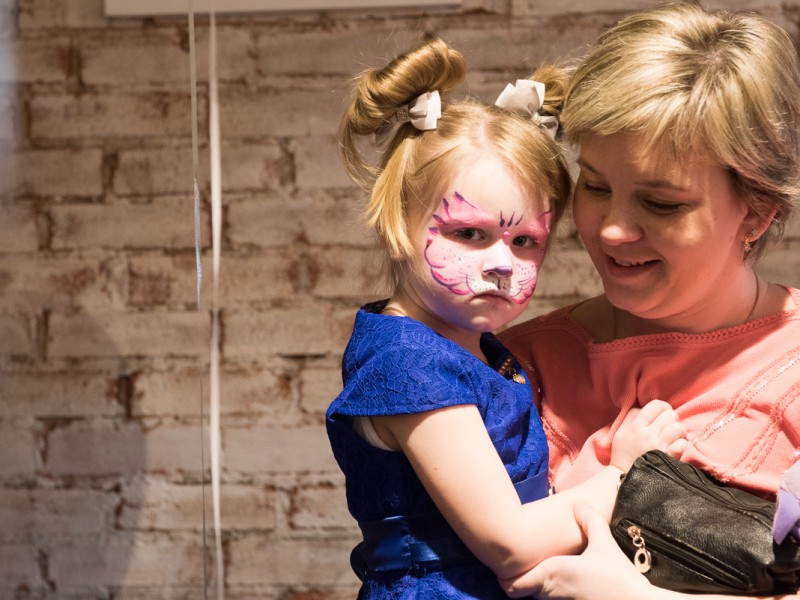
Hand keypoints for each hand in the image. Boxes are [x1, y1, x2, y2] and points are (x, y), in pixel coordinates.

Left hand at [499, 503, 658, 599]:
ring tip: (541, 569)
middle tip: (522, 562)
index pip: (512, 586)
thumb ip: (589, 521)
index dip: (505, 577)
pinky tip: (564, 582)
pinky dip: (552, 594)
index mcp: (554, 573)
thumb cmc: (619, 578)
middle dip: (521, 578)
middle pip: (522, 592)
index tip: (508, 564)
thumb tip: (578, 503)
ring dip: (536, 587)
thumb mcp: (604, 544)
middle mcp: (554, 592)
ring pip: (538, 598)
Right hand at [610, 400, 686, 471]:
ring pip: (678, 428)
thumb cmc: (623, 452)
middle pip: (670, 414)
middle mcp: (648, 435)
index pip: (656, 405)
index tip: (661, 414)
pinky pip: (682, 445)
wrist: (624, 477)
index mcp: (636, 426)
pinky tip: (675, 446)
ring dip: (679, 431)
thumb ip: (631, 416)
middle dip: (672, 418)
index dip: (663, 406)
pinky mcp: (667, 459)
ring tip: (673, 436)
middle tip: (667, 426)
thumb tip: (644, 407)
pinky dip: (681, 444)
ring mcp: (658, 447)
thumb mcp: (621, 431)